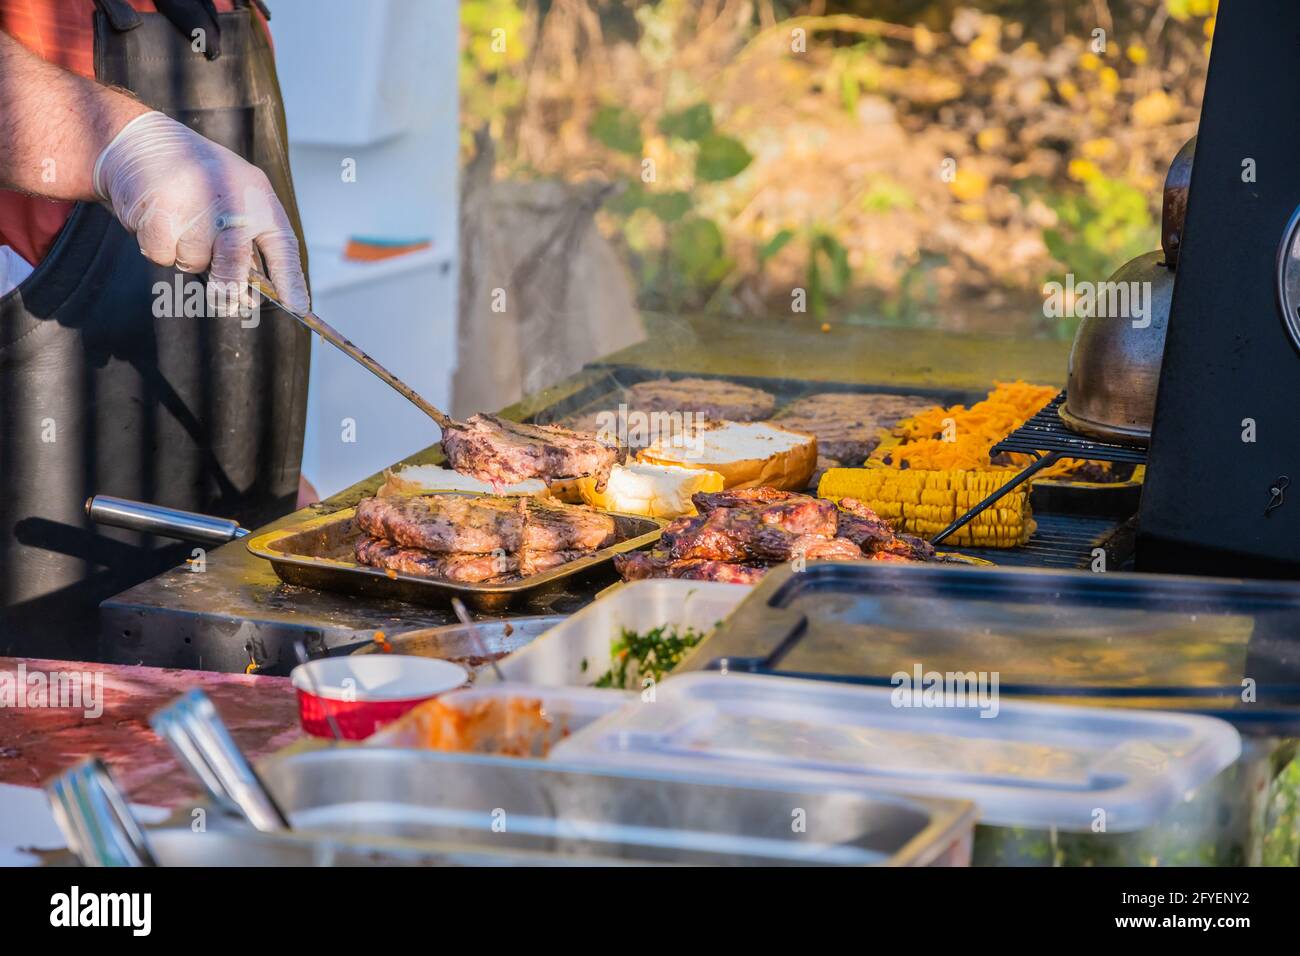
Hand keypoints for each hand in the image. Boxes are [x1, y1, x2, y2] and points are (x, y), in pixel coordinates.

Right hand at [94, 111, 308, 313]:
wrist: (144, 139)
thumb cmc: (199, 176)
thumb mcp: (239, 196)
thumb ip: (249, 239)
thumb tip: (251, 294)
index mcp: (258, 198)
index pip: (283, 247)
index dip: (291, 281)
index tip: (298, 307)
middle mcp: (231, 200)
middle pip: (235, 265)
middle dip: (228, 288)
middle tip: (225, 300)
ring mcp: (195, 205)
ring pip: (193, 263)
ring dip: (185, 255)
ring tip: (180, 222)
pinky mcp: (160, 210)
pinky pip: (162, 255)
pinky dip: (158, 247)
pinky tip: (159, 219)